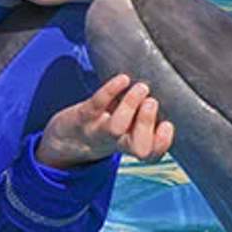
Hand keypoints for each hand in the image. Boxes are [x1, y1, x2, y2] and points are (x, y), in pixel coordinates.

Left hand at [35, 74, 174, 169]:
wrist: (62, 138)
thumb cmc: (100, 126)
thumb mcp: (122, 124)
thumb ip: (142, 113)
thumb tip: (167, 88)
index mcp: (130, 143)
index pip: (151, 152)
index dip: (162, 143)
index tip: (168, 125)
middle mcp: (116, 141)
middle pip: (138, 146)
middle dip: (147, 123)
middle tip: (152, 102)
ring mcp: (98, 130)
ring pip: (117, 127)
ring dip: (131, 106)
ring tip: (141, 88)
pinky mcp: (82, 116)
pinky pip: (97, 105)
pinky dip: (111, 91)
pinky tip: (123, 79)